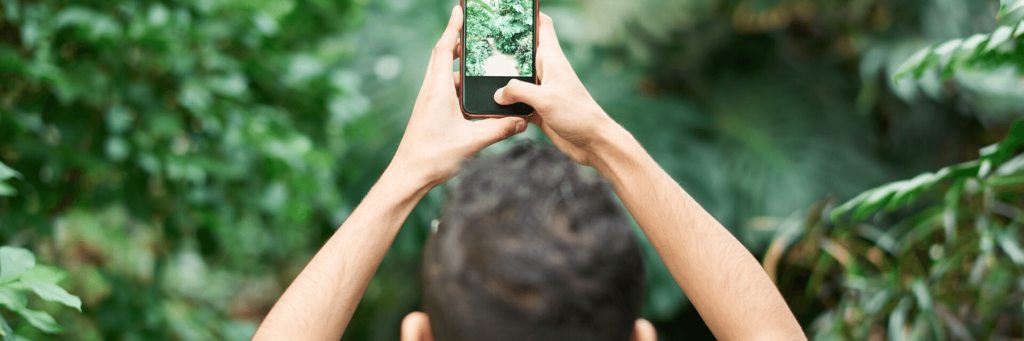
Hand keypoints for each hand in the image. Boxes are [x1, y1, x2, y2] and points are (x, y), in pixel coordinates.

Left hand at [391, 5, 527, 187]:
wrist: (409, 176)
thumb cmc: (433, 157)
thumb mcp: (471, 142)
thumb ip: (499, 130)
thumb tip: (522, 120)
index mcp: (438, 90)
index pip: (443, 49)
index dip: (452, 28)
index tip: (460, 11)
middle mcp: (431, 92)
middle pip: (443, 56)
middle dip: (458, 41)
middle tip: (476, 31)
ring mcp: (430, 102)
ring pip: (446, 75)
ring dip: (461, 66)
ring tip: (482, 62)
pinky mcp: (432, 113)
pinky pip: (447, 91)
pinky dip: (461, 85)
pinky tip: (477, 94)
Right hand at [492, 13, 620, 166]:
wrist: (593, 143)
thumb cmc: (578, 115)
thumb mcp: (545, 99)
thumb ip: (518, 91)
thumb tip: (497, 93)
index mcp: (552, 59)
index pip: (543, 26)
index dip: (529, 15)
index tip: (511, 10)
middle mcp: (546, 71)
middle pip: (523, 52)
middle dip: (505, 47)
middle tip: (483, 42)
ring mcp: (542, 90)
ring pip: (516, 78)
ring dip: (502, 79)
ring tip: (480, 72)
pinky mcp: (539, 108)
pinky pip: (517, 101)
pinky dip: (506, 103)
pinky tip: (492, 105)